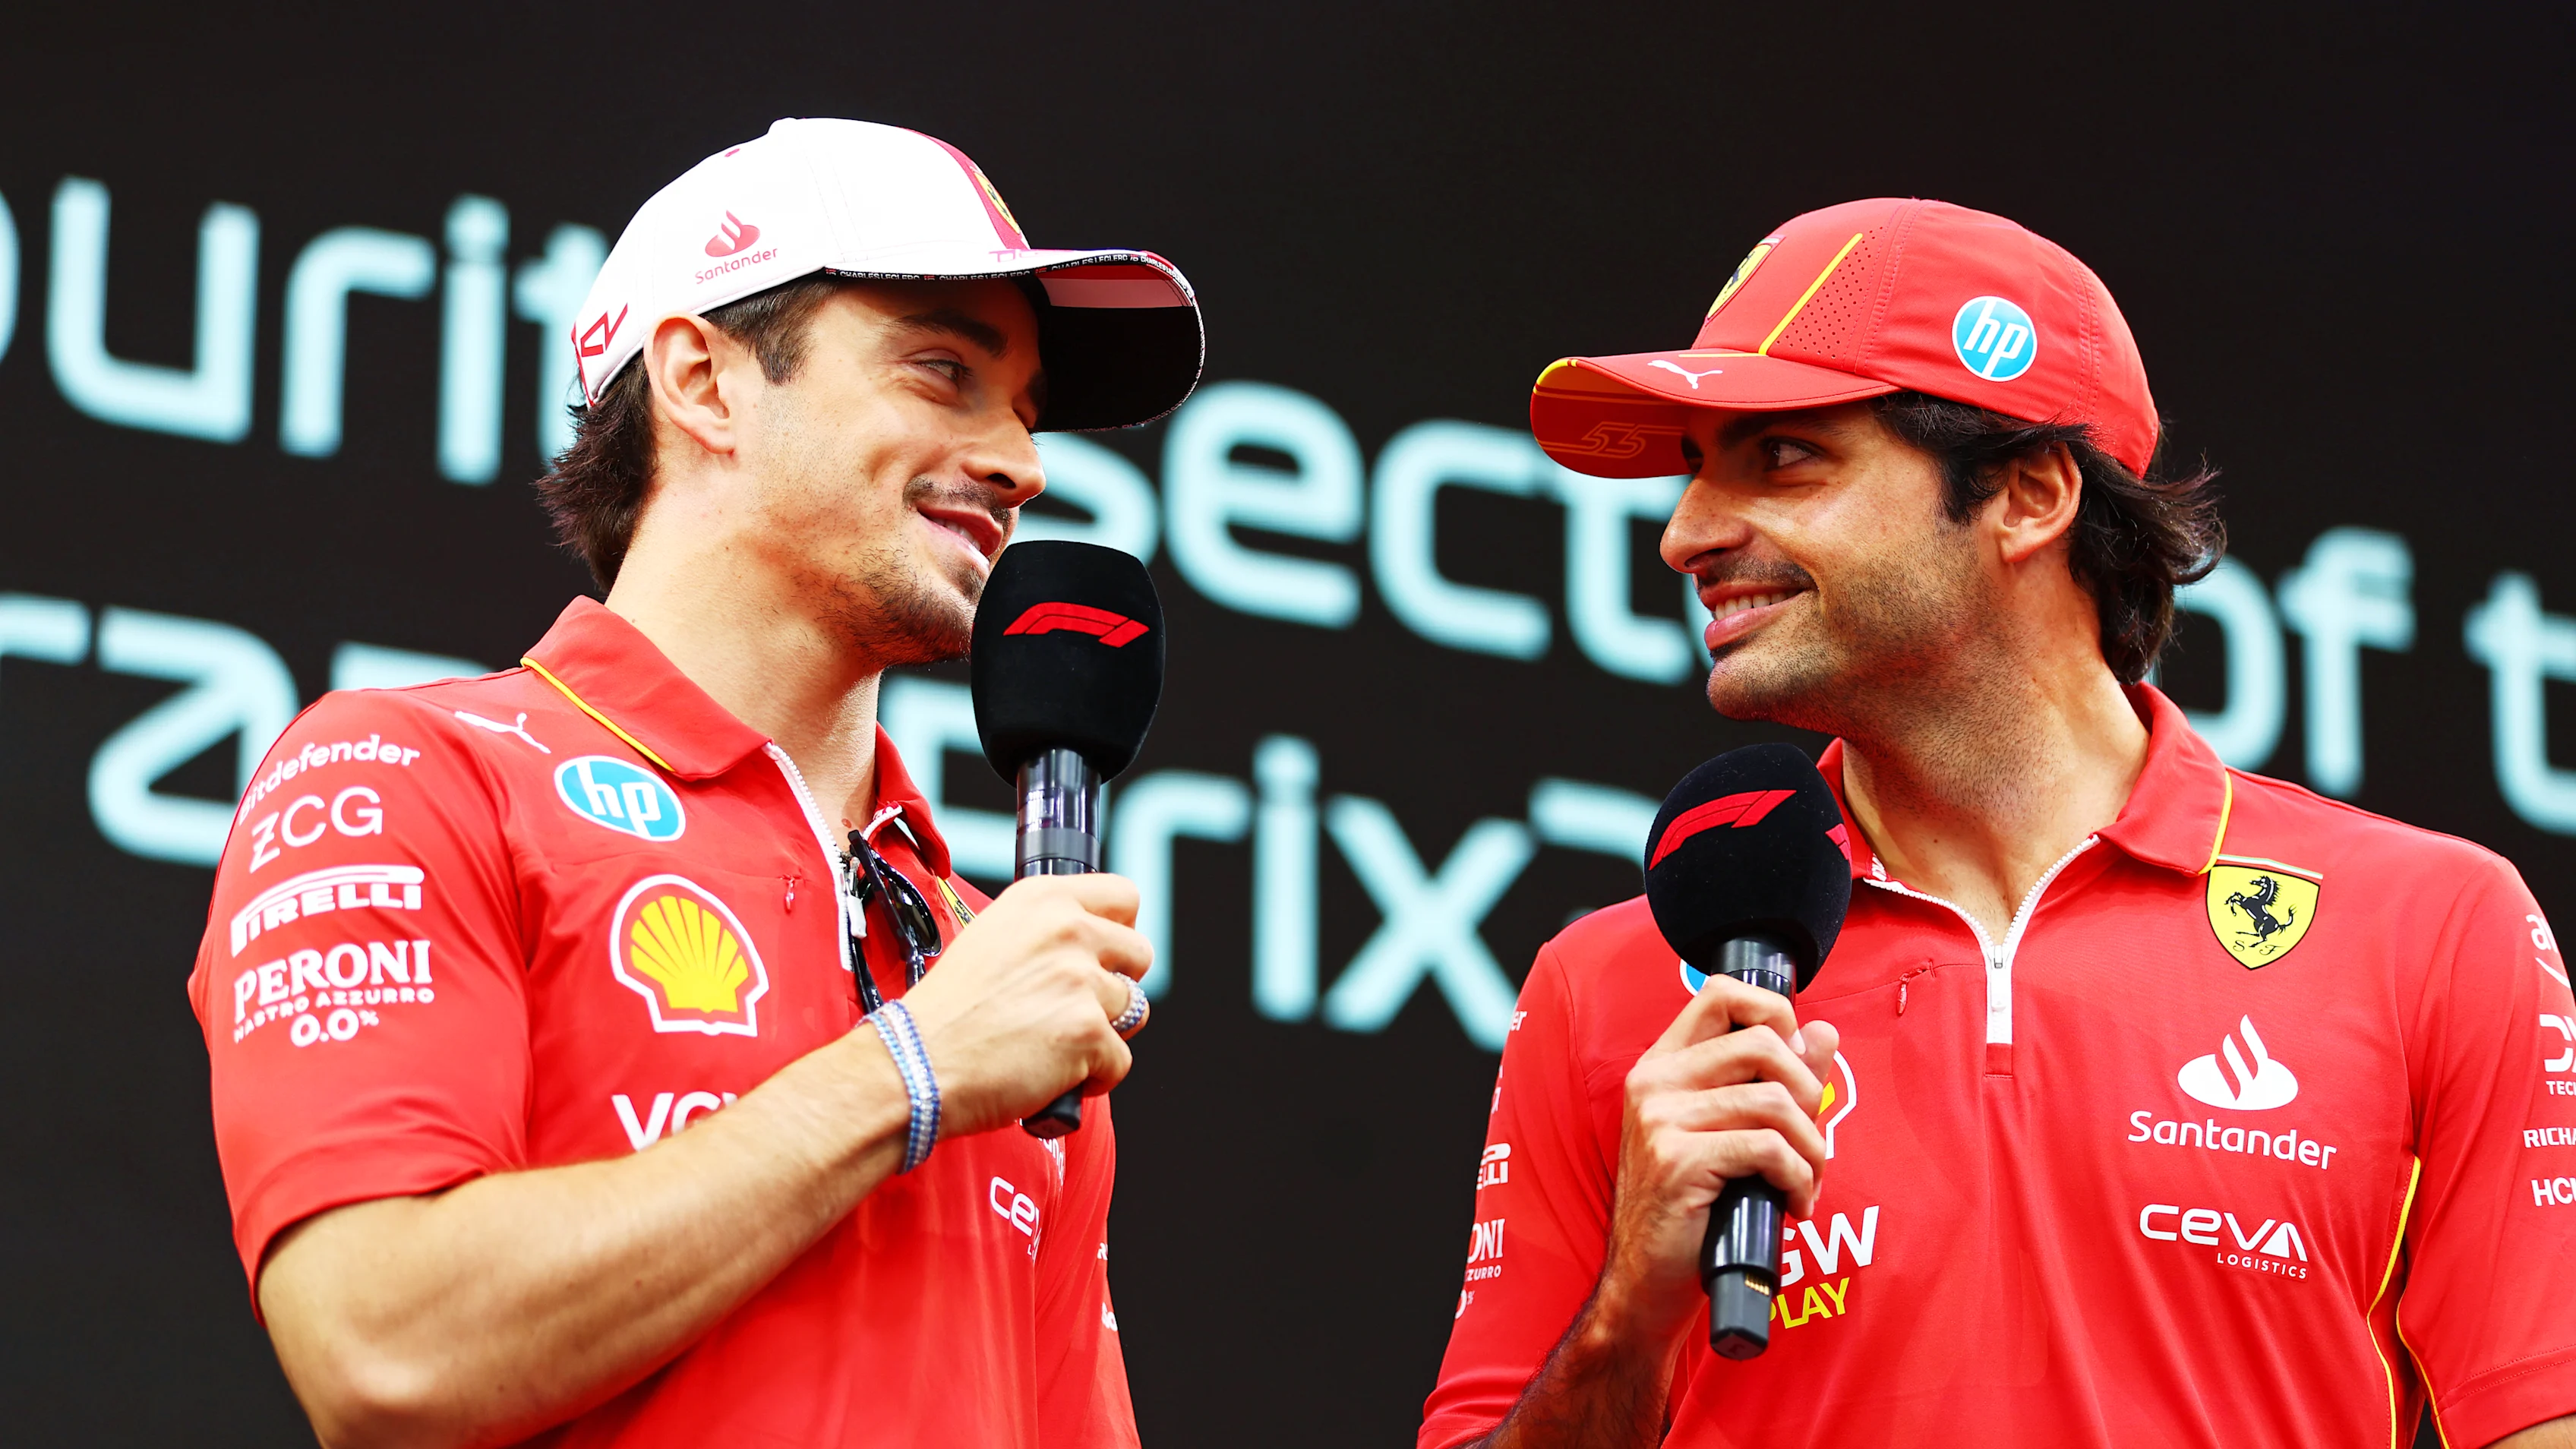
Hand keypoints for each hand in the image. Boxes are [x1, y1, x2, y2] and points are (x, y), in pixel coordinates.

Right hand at [889, 874, 1151, 1137]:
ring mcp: (1080, 980)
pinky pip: (1120, 1060)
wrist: (916, 1064)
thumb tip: (1091, 946)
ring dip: (1102, 1033)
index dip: (1120, 930)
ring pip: (1133, 1010)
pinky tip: (1052, 1075)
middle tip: (1074, 1009)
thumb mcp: (991, 938)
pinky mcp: (1089, 1031)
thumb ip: (1045, 933)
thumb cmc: (946, 1014)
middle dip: (1117, 985)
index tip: (1105, 954)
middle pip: (1140, 953)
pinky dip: (1094, 1077)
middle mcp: (1066, 929)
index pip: (1124, 895)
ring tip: (1052, 1045)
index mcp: (1042, 898)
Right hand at [1597, 976, 1840, 1341]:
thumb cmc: (1692, 1209)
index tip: (1795, 1060)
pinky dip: (1799, 1178)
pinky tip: (1794, 1203)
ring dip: (1812, 1149)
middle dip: (1808, 1094)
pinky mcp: (1679, 1161)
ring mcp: (1661, 1120)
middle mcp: (1654, 1083)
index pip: (1721, 993)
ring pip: (1775, 1102)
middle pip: (1762, 1044)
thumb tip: (1822, 1032)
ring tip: (1806, 1181)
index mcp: (1662, 1066)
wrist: (1648, 1282)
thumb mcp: (1730, 1133)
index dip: (1774, 1012)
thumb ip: (1775, 1080)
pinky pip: (1770, 1149)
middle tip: (1810, 1139)